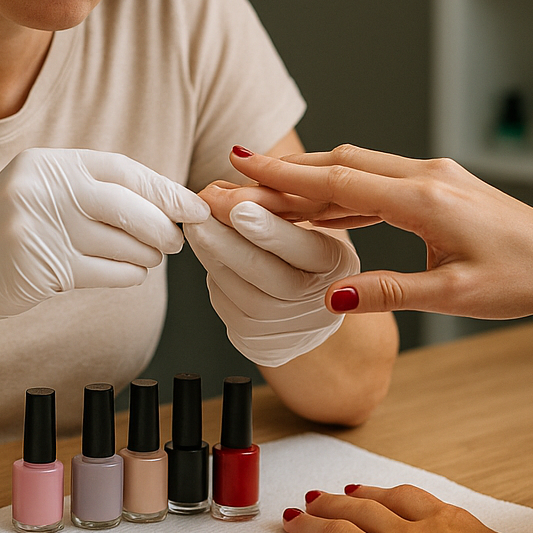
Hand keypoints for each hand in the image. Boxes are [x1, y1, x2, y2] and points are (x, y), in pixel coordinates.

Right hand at [0, 147, 208, 371]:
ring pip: (119, 242)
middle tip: (177, 240)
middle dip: (161, 225)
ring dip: (146, 255)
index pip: (121, 169)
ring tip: (150, 258)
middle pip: (126, 205)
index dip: (164, 189)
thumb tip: (164, 200)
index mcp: (46, 162)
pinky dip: (128, 275)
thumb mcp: (39, 193)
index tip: (193, 206)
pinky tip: (131, 275)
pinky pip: (105, 272)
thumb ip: (88, 188)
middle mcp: (40, 188)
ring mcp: (37, 227)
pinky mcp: (38, 267)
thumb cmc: (6, 235)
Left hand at [182, 188, 358, 367]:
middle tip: (199, 212)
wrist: (309, 314)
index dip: (269, 229)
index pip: (302, 246)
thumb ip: (275, 205)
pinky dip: (213, 273)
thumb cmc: (305, 256)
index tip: (238, 206)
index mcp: (337, 266)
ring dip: (210, 253)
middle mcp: (316, 301)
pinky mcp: (256, 341)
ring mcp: (285, 326)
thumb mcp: (307, 226)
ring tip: (195, 225)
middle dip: (226, 239)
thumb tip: (221, 191)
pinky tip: (210, 252)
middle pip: (264, 271)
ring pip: (237, 288)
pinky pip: (225, 303)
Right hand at [216, 144, 532, 361]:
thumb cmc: (520, 280)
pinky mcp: (439, 188)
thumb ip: (391, 293)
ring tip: (269, 195)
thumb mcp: (454, 295)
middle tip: (240, 178)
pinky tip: (320, 209)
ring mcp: (433, 178)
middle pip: (341, 166)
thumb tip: (333, 298)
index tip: (242, 163)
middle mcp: (425, 176)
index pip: (339, 182)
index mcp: (424, 199)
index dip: (286, 176)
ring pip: (359, 171)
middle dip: (288, 172)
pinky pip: (379, 184)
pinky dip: (344, 194)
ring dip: (314, 182)